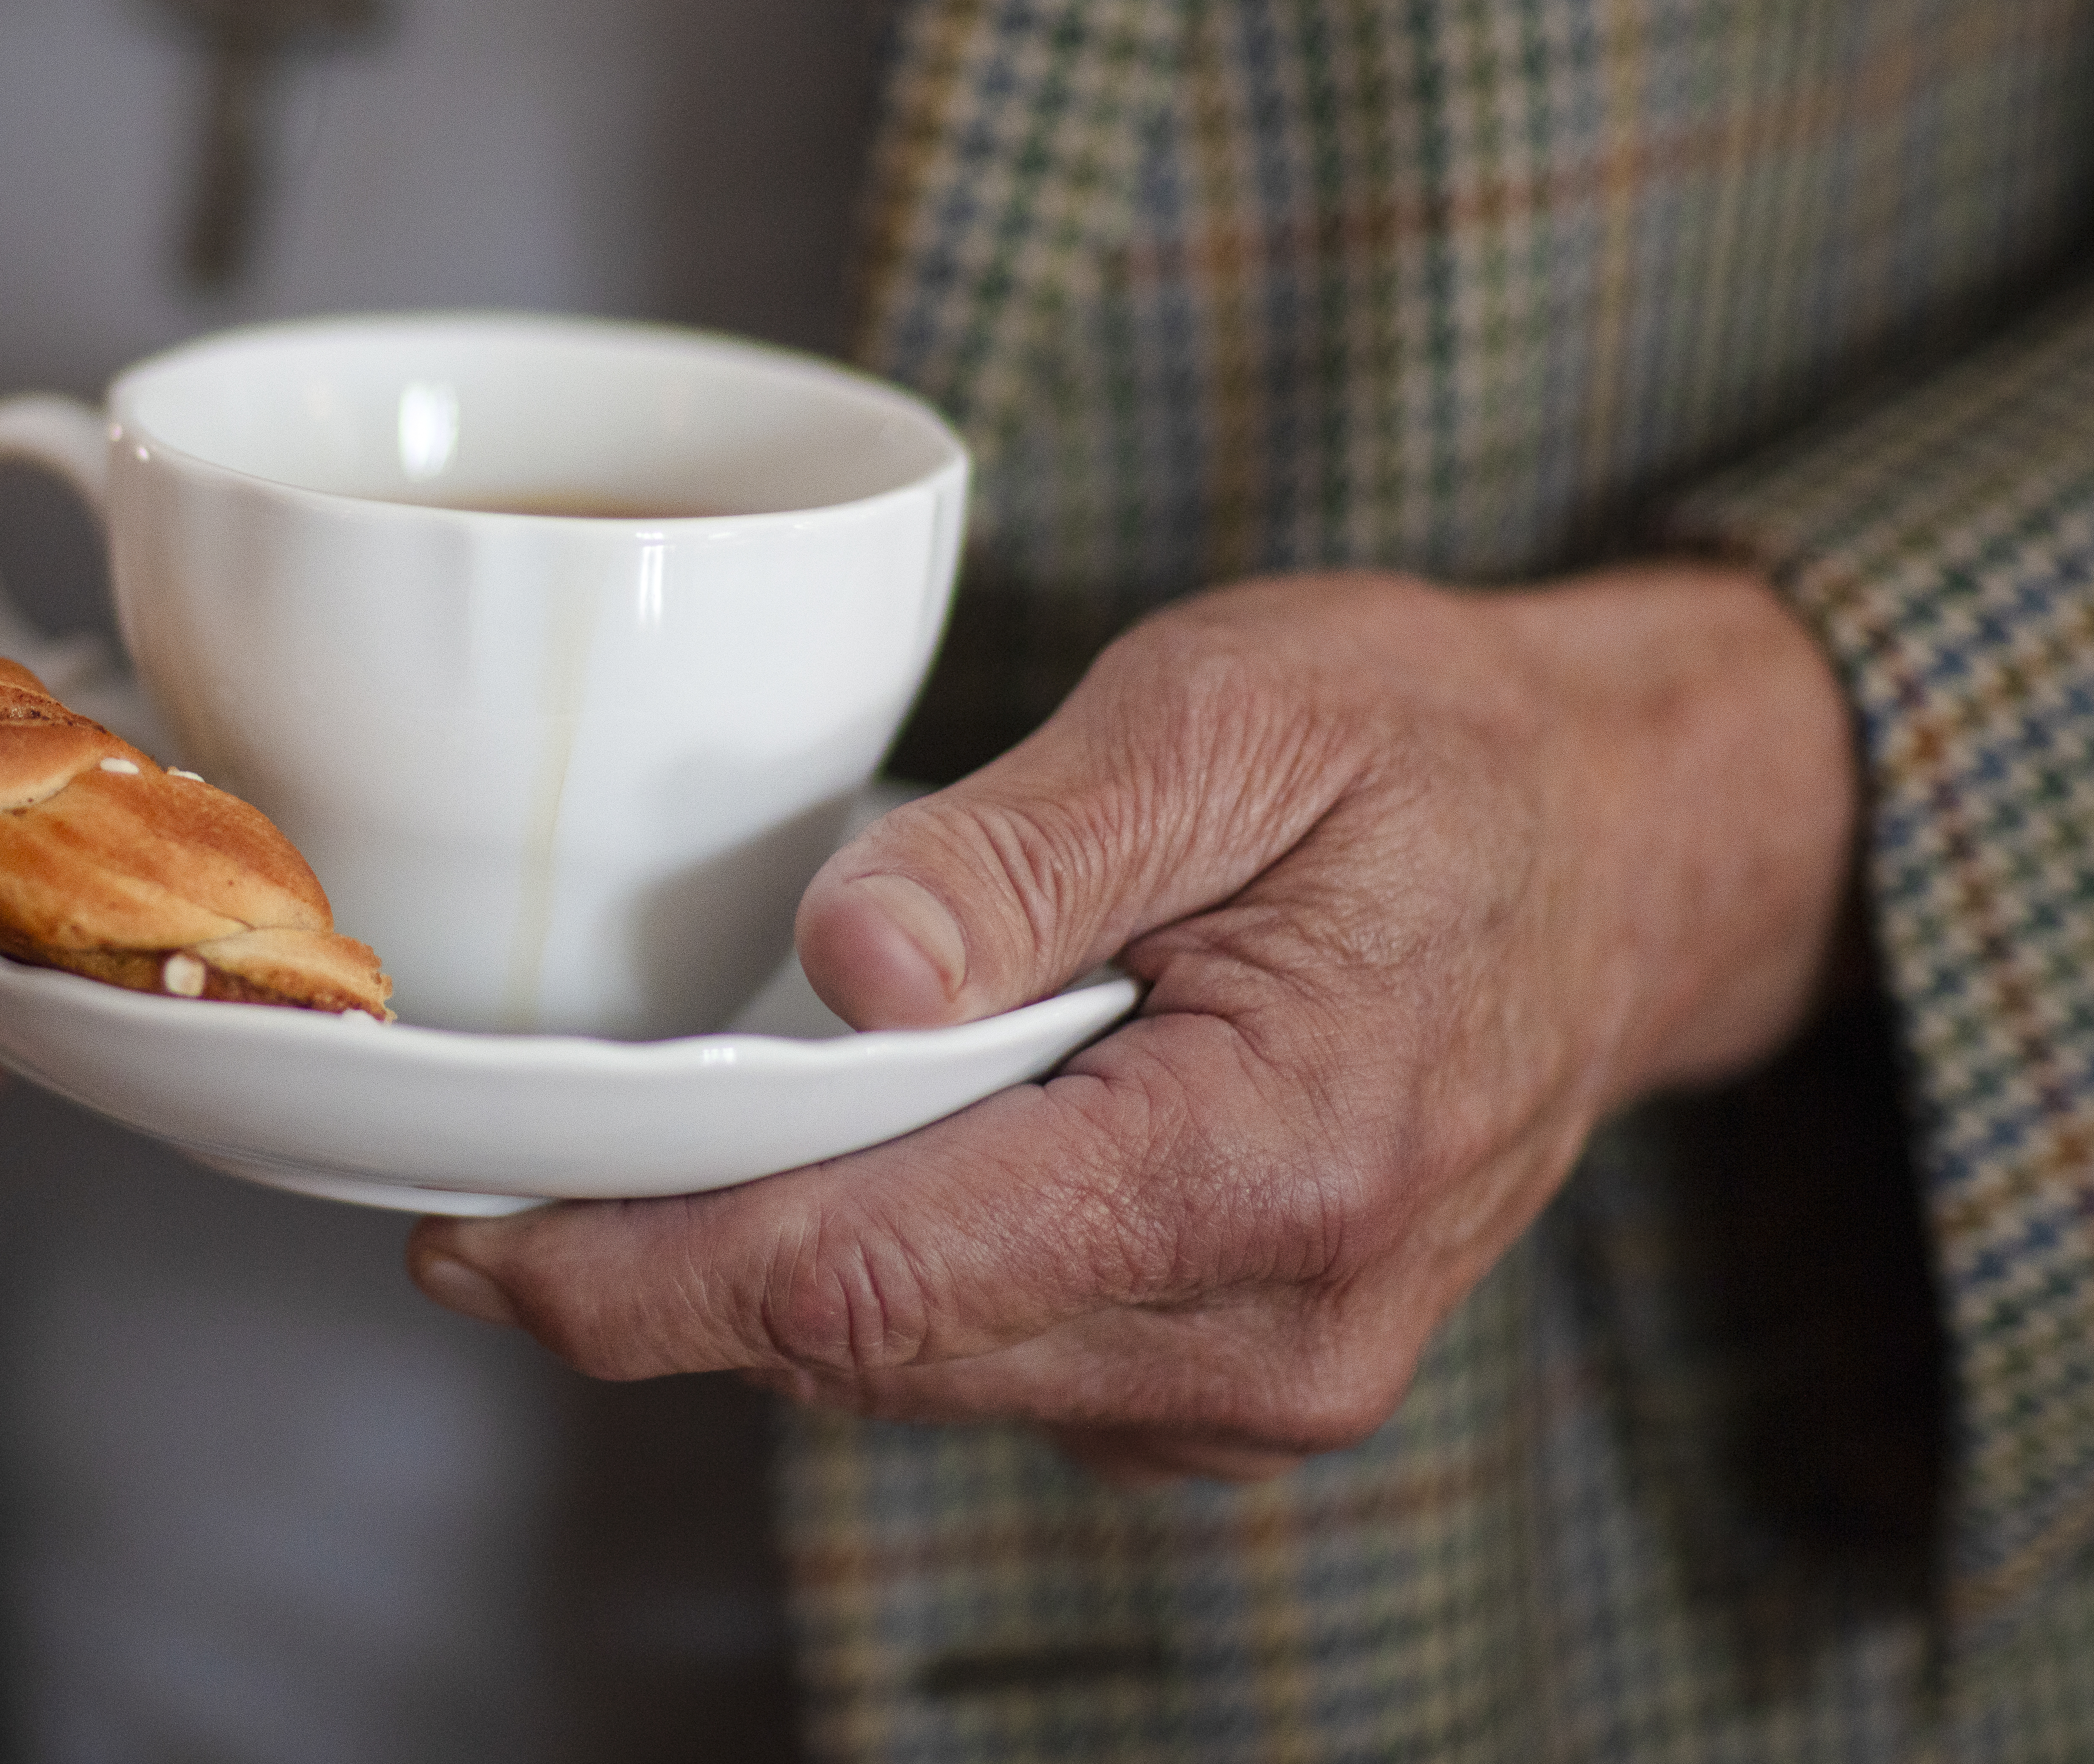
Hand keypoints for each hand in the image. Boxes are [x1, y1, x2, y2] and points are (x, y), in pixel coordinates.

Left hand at [408, 565, 1855, 1480]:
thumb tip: (848, 958)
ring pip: (917, 1368)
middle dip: (662, 1282)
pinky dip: (875, 1276)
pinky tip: (826, 1171)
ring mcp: (1258, 1382)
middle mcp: (1274, 1331)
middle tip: (486, 1200)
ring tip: (629, 1171)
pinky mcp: (1227, 1376)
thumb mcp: (1237, 711)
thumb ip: (1035, 849)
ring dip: (761, 1278)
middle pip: (876, 1345)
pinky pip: (990, 1355)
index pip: (884, 1277)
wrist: (1615, 849)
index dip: (649, 1276)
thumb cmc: (1427, 753)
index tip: (478, 1245)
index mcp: (1275, 1163)